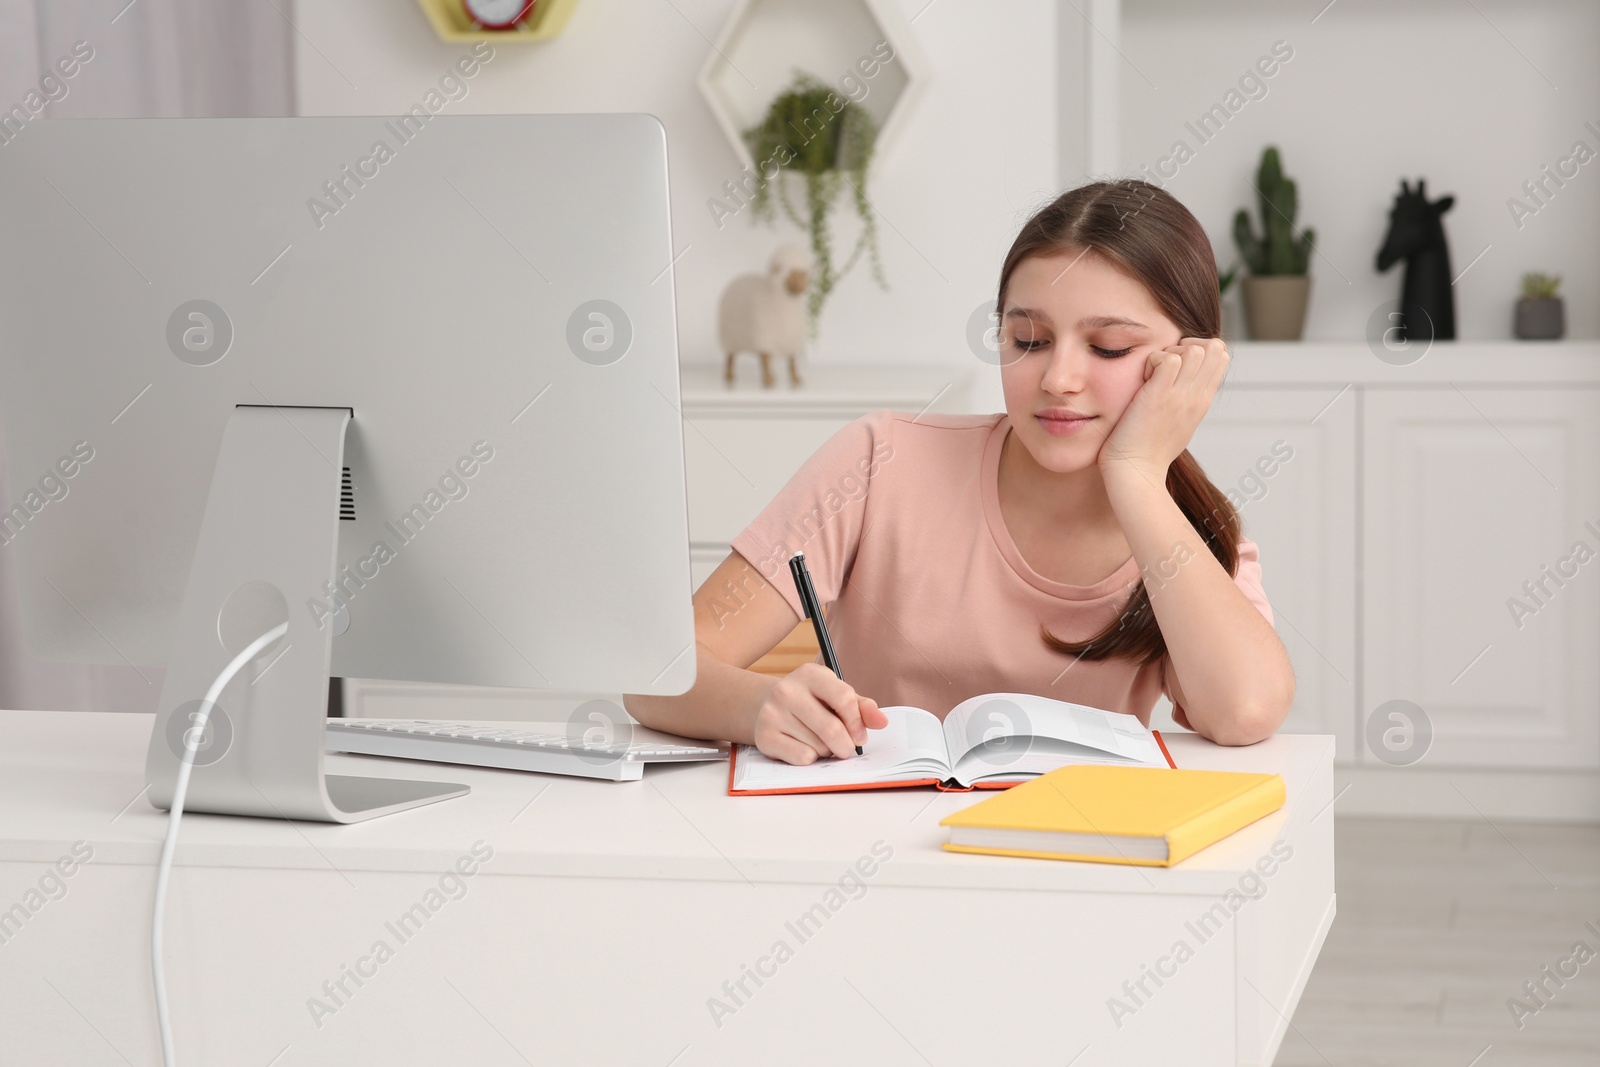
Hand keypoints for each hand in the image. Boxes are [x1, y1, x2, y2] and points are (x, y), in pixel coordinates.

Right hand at [751, 662, 888, 764]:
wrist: (766, 705)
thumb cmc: (810, 701)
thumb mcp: (834, 695)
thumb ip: (861, 706)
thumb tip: (882, 721)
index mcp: (810, 674)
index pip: (844, 698)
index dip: (857, 722)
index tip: (860, 735)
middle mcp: (787, 690)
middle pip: (832, 728)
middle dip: (846, 745)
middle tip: (848, 749)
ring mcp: (772, 713)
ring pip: (818, 746)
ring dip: (827, 751)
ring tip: (820, 741)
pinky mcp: (764, 736)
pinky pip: (802, 757)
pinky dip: (811, 759)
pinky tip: (804, 746)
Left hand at [1097, 337, 1229, 485]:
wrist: (1136, 472)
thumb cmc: (1149, 450)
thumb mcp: (1179, 422)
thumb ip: (1186, 401)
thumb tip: (1185, 384)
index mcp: (1203, 401)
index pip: (1221, 356)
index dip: (1200, 349)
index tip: (1177, 365)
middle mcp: (1197, 396)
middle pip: (1214, 347)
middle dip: (1188, 344)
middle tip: (1164, 365)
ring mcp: (1180, 396)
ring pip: (1194, 349)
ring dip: (1170, 353)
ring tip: (1153, 374)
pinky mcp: (1159, 396)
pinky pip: (1167, 359)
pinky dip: (1151, 361)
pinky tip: (1142, 380)